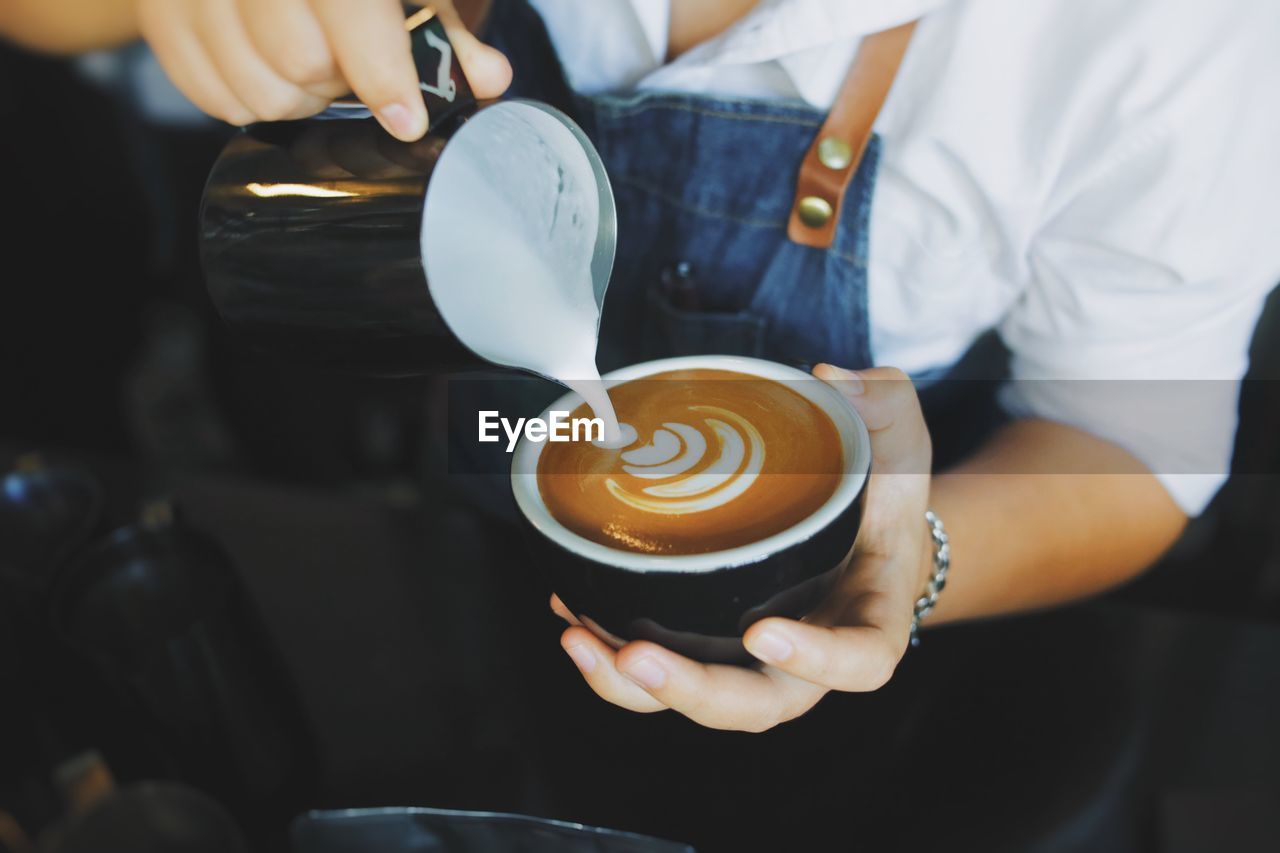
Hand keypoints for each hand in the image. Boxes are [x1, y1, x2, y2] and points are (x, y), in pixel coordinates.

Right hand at [135, 0, 511, 139]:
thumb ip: (447, 30)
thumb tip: (491, 77)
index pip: (347, 8)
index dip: (381, 72)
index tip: (405, 119)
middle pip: (300, 60)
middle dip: (338, 84)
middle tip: (349, 70)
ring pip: (258, 88)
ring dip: (299, 99)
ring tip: (312, 68)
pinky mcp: (160, 14)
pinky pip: (213, 96)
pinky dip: (252, 99)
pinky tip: (270, 68)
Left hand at [554, 365, 934, 731]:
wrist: (865, 530)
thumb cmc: (883, 492)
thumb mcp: (900, 440)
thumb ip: (884, 401)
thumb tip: (827, 377)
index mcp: (872, 617)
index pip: (861, 661)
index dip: (816, 660)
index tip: (763, 634)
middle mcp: (811, 658)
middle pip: (758, 705)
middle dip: (692, 690)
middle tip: (637, 654)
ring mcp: (756, 660)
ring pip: (698, 699)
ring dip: (631, 684)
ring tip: (579, 637)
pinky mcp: (712, 644)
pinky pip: (662, 668)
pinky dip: (611, 652)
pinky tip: (570, 613)